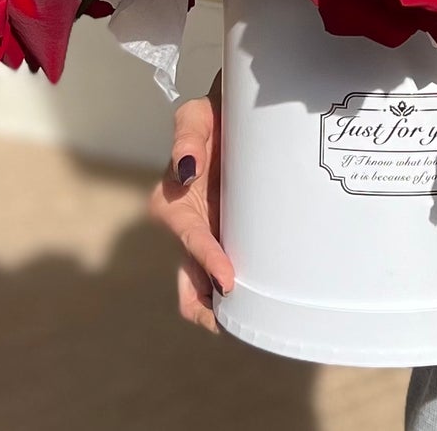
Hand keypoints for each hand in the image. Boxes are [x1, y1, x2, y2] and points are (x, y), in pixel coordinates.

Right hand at [147, 70, 235, 333]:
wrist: (235, 115)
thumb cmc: (212, 117)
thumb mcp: (194, 117)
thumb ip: (185, 137)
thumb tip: (186, 169)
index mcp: (173, 204)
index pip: (191, 243)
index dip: (208, 263)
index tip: (229, 280)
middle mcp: (188, 229)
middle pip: (189, 288)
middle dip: (208, 310)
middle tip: (237, 322)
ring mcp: (209, 237)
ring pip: (206, 291)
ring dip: (223, 310)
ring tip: (253, 321)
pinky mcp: (230, 237)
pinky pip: (229, 273)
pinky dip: (240, 294)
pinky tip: (262, 302)